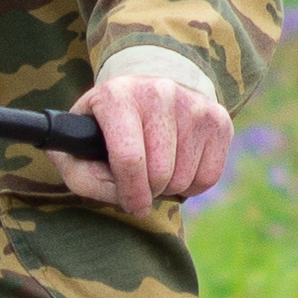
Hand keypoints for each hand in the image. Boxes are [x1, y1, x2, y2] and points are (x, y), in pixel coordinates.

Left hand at [57, 66, 232, 218]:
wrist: (149, 90)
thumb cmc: (107, 127)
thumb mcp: (78, 146)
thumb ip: (86, 177)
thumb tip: (124, 197)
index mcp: (118, 96)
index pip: (129, 158)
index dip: (130, 193)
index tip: (132, 206)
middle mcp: (160, 92)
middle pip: (160, 172)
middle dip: (149, 190)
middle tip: (140, 183)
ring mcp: (194, 104)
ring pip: (185, 178)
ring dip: (169, 187)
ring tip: (157, 169)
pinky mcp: (219, 118)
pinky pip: (209, 177)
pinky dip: (192, 184)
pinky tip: (178, 166)